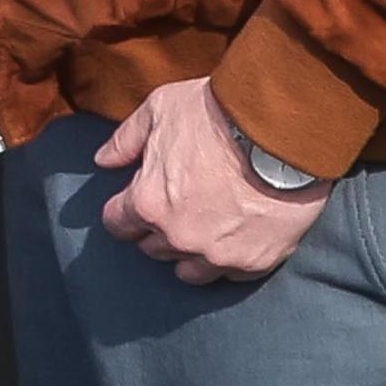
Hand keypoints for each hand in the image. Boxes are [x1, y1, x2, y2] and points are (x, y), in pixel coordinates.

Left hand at [96, 77, 326, 282]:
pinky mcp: (256, 261)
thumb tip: (102, 161)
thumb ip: (125, 140)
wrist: (283, 131)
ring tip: (205, 228)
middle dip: (159, 230)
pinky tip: (238, 236)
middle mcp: (179, 237)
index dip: (125, 212)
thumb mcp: (159, 111)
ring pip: (190, 271)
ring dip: (191, 252)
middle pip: (153, 248)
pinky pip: (232, 274)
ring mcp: (218, 254)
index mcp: (148, 204)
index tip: (138, 202)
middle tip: (179, 206)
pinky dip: (231, 259)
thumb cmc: (218, 116)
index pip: (118, 225)